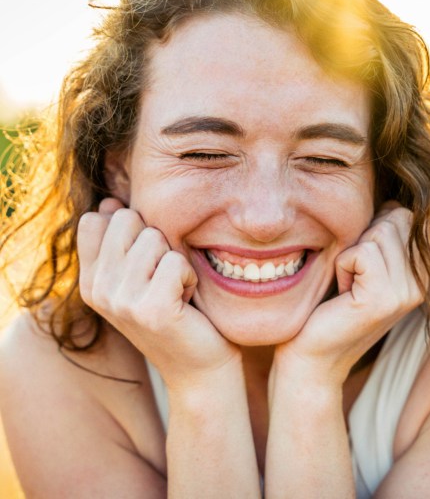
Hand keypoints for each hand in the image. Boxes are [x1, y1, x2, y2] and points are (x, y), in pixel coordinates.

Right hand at [77, 198, 238, 388]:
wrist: (199, 368)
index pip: (95, 220)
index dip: (131, 229)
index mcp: (89, 281)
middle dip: (157, 242)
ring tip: (176, 291)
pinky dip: (190, 277)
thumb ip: (122, 242)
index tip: (146, 264)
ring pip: (155, 238)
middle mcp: (97, 291)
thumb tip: (109, 202)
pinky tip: (186, 301)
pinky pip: (176, 261)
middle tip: (164, 279)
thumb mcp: (140, 276)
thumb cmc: (177, 313)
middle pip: (126, 220)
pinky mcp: (151, 309)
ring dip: (176, 262)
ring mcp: (121, 301)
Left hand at [271, 201, 426, 387]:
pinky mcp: (385, 299)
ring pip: (379, 233)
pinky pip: (361, 252)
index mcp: (423, 271)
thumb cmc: (329, 305)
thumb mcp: (364, 264)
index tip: (362, 264)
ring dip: (350, 254)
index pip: (409, 215)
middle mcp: (424, 282)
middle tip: (353, 276)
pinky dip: (342, 266)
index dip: (377, 225)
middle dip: (363, 238)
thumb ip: (385, 235)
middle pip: (396, 218)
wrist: (311, 358)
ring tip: (347, 286)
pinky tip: (342, 294)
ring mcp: (408, 292)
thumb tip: (392, 201)